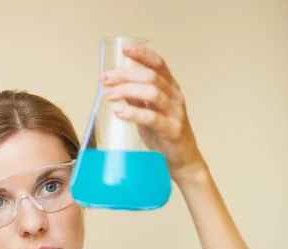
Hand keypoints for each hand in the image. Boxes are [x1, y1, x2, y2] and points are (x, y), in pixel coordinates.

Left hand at [102, 44, 206, 181]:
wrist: (183, 160)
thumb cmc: (164, 136)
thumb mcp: (148, 113)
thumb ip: (137, 99)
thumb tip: (117, 86)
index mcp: (171, 88)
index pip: (158, 64)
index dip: (142, 54)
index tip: (124, 49)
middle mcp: (175, 97)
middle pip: (150, 77)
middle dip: (125, 75)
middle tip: (105, 79)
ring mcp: (175, 113)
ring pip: (152, 93)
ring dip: (126, 91)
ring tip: (109, 95)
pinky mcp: (172, 130)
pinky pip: (152, 117)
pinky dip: (133, 113)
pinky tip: (119, 112)